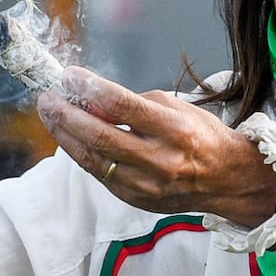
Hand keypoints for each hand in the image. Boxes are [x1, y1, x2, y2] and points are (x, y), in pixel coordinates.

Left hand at [36, 67, 275, 226]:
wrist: (227, 179)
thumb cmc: (201, 136)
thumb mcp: (176, 108)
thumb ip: (135, 104)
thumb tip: (94, 99)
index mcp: (175, 130)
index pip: (123, 106)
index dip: (91, 88)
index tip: (70, 76)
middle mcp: (160, 160)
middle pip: (101, 136)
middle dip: (67, 115)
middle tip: (49, 98)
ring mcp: (146, 184)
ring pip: (93, 159)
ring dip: (66, 135)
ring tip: (51, 114)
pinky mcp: (136, 199)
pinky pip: (100, 175)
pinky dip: (82, 154)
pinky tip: (71, 138)